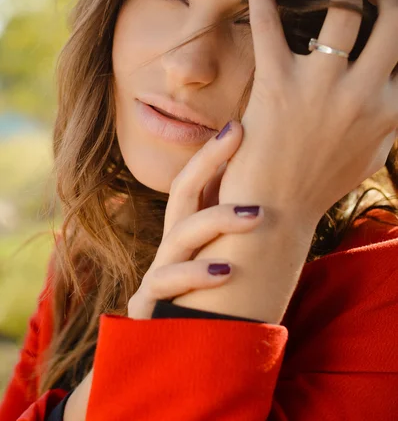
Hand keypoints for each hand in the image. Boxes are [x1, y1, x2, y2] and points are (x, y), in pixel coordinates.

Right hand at [127, 119, 264, 318]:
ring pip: (180, 235)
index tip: (238, 125)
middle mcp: (172, 245)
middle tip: (239, 134)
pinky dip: (195, 275)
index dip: (213, 153)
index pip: (196, 182)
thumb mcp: (218, 264)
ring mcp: (159, 273)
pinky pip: (166, 283)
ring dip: (218, 219)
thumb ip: (231, 232)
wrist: (171, 356)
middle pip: (182, 192)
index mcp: (189, 233)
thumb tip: (270, 194)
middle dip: (208, 161)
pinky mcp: (149, 305)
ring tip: (257, 215)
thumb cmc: (204, 306)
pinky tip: (225, 272)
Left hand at [218, 0, 397, 223]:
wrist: (273, 213)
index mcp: (390, 111)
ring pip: (346, 10)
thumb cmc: (317, 185)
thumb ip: (388, 121)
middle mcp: (365, 94)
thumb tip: (396, 92)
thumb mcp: (369, 155)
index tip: (392, 11)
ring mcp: (322, 86)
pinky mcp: (277, 83)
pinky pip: (270, 24)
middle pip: (394, 22)